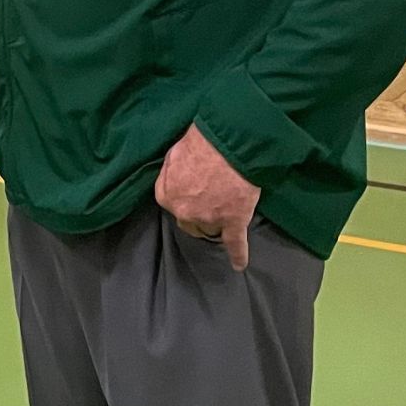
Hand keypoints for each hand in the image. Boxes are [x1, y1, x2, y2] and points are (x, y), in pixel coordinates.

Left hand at [155, 124, 259, 271]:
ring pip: (210, 229)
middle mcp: (184, 211)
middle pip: (190, 221)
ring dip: (216, 222)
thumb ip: (171, 172)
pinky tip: (238, 265)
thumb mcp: (174, 153)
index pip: (173, 205)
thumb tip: (174, 177)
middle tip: (212, 198)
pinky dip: (238, 255)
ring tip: (228, 207)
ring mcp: (209, 219)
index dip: (185, 198)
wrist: (229, 141)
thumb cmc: (201, 142)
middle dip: (199, 213)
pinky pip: (235, 243)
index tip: (194, 193)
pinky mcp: (233, 221)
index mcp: (166, 195)